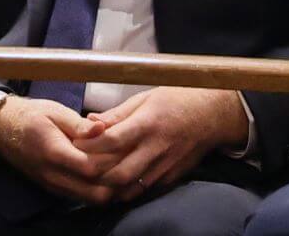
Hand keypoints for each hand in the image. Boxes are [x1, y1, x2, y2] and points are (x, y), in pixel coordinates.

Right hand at [0, 96, 116, 203]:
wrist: (3, 130)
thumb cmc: (31, 116)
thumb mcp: (54, 111)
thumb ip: (79, 124)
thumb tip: (103, 128)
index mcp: (54, 152)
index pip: (91, 167)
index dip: (112, 159)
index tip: (124, 144)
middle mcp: (54, 175)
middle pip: (96, 192)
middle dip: (117, 178)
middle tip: (128, 158)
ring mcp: (55, 186)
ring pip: (92, 199)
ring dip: (111, 186)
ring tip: (121, 164)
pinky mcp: (56, 189)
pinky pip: (84, 197)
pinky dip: (100, 188)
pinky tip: (108, 171)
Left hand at [75, 87, 249, 201]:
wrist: (212, 115)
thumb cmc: (175, 100)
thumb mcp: (144, 98)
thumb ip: (116, 114)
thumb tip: (90, 121)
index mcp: (147, 123)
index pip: (113, 140)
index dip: (90, 145)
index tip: (75, 143)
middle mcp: (156, 147)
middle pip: (119, 172)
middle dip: (96, 173)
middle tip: (80, 166)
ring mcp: (165, 165)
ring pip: (131, 187)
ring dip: (109, 186)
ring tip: (93, 178)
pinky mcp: (172, 177)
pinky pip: (145, 189)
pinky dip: (127, 189)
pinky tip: (115, 183)